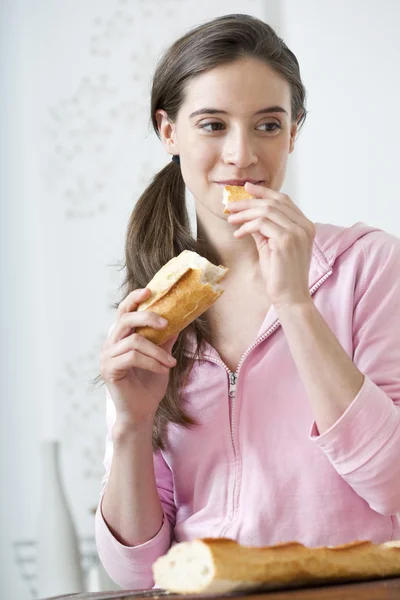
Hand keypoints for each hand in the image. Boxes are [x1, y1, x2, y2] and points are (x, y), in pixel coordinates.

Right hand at [100, 288, 177, 426]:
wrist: (142, 413)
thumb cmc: (149, 386)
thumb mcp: (162, 358)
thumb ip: (165, 340)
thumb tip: (179, 320)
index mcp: (121, 337)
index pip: (124, 311)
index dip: (134, 298)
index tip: (150, 290)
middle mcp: (110, 344)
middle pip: (125, 319)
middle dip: (147, 317)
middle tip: (166, 323)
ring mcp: (107, 357)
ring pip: (134, 341)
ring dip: (157, 351)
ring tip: (170, 362)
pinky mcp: (109, 370)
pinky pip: (133, 357)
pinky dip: (152, 362)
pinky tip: (163, 369)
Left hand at [227, 182, 315, 308]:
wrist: (290, 297)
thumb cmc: (281, 275)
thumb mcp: (271, 246)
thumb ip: (264, 230)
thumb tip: (248, 216)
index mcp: (305, 226)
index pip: (284, 200)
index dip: (264, 192)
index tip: (247, 189)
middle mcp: (304, 226)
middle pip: (273, 202)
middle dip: (249, 201)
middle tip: (230, 205)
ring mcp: (297, 232)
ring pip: (266, 211)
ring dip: (244, 213)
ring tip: (231, 219)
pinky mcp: (286, 240)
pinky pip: (261, 224)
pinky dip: (246, 226)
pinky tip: (238, 234)